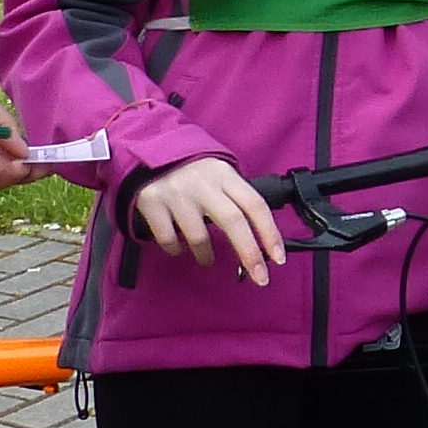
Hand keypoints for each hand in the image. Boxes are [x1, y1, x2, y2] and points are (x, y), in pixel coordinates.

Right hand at [128, 154, 283, 283]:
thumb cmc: (192, 171)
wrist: (148, 150)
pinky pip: (168, 239)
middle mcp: (202, 183)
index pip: (255, 204)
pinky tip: (178, 246)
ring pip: (199, 237)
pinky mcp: (152, 202)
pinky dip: (176, 249)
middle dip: (249, 254)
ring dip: (206, 256)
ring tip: (206, 258)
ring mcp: (176, 193)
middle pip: (233, 222)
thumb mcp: (218, 174)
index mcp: (224, 174)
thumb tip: (260, 236)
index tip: (278, 258)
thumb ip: (235, 197)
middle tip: (260, 277)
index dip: (270, 233)